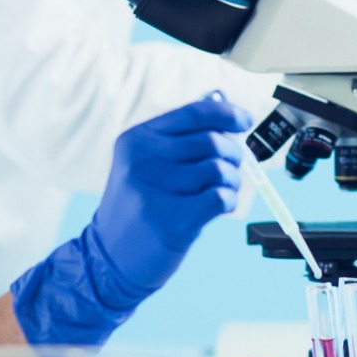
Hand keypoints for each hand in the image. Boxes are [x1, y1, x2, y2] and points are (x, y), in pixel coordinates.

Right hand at [91, 95, 252, 291]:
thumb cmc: (140, 206)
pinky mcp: (169, 220)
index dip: (227, 114)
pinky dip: (229, 201)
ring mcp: (152, 191)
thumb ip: (183, 134)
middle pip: (213, 141)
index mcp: (137, 139)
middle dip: (234, 154)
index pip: (193, 113)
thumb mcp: (148, 163)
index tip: (246, 120)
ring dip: (232, 181)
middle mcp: (140, 160)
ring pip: (219, 170)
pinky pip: (219, 198)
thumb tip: (222, 99)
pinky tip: (219, 207)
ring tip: (222, 191)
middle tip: (231, 169)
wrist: (110, 257)